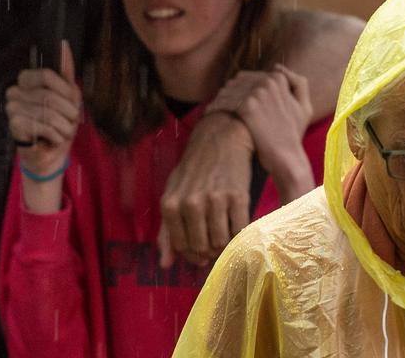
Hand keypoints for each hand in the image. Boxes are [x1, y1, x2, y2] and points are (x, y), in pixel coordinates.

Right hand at [6, 40, 80, 180]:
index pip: (47, 75)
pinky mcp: (14, 124)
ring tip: (63, 132)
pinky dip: (56, 135)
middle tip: (70, 122)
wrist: (51, 153)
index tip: (73, 103)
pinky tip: (53, 139)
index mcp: (27, 79)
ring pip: (48, 112)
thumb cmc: (59, 123)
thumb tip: (64, 44)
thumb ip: (65, 70)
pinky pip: (44, 126)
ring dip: (64, 126)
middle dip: (68, 112)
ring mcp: (12, 107)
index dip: (65, 91)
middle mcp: (15, 90)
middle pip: (50, 95)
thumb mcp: (68, 95)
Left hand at [157, 112, 253, 267]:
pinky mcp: (238, 197)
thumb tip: (165, 265)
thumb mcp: (173, 194)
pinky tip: (237, 225)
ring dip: (224, 244)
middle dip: (209, 250)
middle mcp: (190, 203)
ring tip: (225, 232)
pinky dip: (239, 234)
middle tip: (215, 242)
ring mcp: (215, 200)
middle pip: (201, 247)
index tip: (200, 250)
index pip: (181, 246)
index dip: (192, 253)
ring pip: (221, 242)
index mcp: (171, 204)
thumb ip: (166, 231)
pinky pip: (239, 230)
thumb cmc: (194, 170)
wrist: (220, 139)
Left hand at [206, 65, 313, 198]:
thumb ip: (298, 83)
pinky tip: (210, 115)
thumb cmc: (293, 134)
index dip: (240, 87)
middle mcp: (267, 83)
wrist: (286, 156)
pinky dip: (216, 107)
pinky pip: (225, 102)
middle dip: (229, 91)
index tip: (233, 97)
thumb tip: (277, 67)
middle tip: (220, 103)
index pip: (249, 76)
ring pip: (228, 90)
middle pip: (237, 82)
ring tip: (214, 109)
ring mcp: (256, 94)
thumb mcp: (304, 107)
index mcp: (278, 79)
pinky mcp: (246, 107)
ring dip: (220, 99)